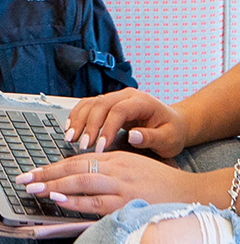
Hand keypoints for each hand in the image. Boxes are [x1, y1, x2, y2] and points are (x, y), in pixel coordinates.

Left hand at [14, 149, 192, 215]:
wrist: (190, 194)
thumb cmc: (159, 185)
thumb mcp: (131, 168)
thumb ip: (107, 171)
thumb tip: (77, 179)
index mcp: (115, 159)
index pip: (77, 160)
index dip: (52, 166)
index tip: (32, 171)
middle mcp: (116, 169)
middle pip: (74, 168)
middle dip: (46, 174)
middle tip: (23, 179)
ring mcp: (122, 187)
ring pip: (82, 183)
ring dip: (55, 187)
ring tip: (34, 189)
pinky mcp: (128, 204)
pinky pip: (98, 202)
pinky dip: (77, 201)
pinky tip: (61, 201)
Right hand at [64, 89, 188, 158]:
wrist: (173, 123)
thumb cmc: (172, 132)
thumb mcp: (169, 139)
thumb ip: (152, 137)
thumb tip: (132, 136)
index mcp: (142, 101)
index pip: (118, 110)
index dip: (107, 128)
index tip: (100, 147)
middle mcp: (126, 96)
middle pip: (100, 105)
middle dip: (89, 126)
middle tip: (82, 146)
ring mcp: (115, 98)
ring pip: (91, 103)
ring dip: (79, 120)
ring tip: (70, 139)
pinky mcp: (108, 105)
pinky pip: (88, 106)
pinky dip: (77, 116)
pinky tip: (71, 129)